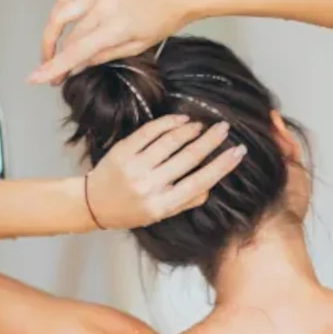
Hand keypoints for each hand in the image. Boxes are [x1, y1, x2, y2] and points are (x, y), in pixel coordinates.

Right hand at [31, 0, 193, 85]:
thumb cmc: (165, 18)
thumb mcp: (138, 46)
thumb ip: (105, 55)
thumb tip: (79, 65)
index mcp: (115, 25)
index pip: (76, 50)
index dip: (54, 66)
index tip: (37, 78)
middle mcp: (102, 5)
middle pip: (66, 35)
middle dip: (53, 56)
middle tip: (51, 73)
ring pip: (59, 12)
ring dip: (50, 33)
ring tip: (51, 51)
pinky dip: (59, 13)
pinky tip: (61, 26)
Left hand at [85, 115, 245, 228]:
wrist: (94, 204)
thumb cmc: (131, 211)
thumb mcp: (160, 214)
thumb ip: (185, 201)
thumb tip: (211, 185)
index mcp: (162, 205)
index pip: (199, 183)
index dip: (222, 166)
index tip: (239, 152)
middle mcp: (149, 187)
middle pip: (188, 158)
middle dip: (210, 140)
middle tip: (225, 128)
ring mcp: (135, 168)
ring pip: (170, 142)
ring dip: (191, 129)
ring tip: (203, 124)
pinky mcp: (123, 152)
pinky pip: (150, 132)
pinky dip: (168, 123)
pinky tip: (181, 119)